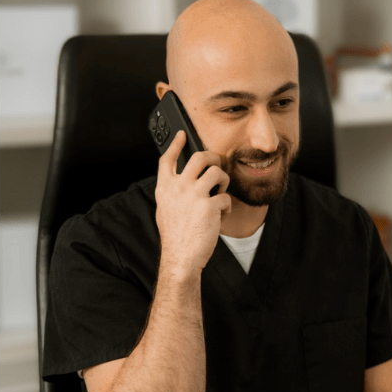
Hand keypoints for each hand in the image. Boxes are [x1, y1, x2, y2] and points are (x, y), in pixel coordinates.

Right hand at [155, 131, 231, 275]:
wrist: (181, 258)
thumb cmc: (175, 237)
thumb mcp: (165, 210)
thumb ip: (173, 192)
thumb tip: (184, 180)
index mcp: (165, 188)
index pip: (167, 159)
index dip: (175, 144)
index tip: (182, 134)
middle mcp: (178, 187)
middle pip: (199, 157)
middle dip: (213, 158)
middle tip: (218, 164)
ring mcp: (194, 195)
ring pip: (217, 172)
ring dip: (224, 181)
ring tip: (222, 193)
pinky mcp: (210, 206)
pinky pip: (225, 198)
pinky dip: (226, 208)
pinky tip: (219, 218)